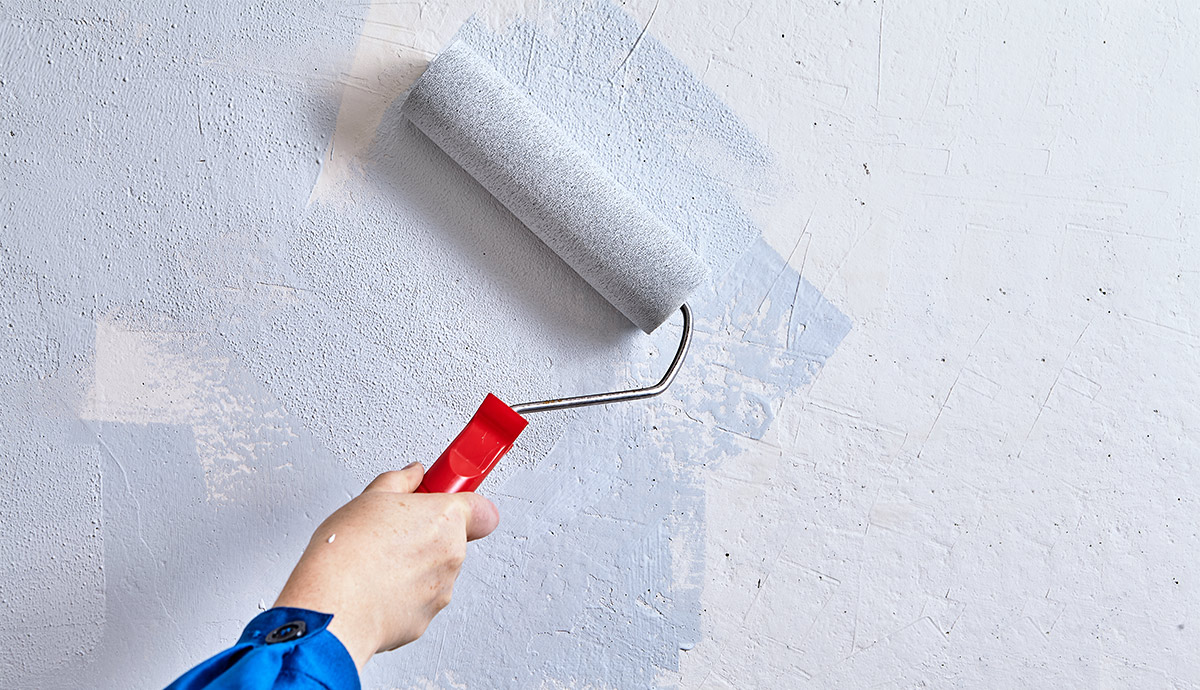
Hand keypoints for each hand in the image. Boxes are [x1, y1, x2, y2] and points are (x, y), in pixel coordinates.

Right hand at [273, 462, 498, 667]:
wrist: (333, 609)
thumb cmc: (347, 555)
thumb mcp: (370, 498)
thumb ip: (400, 481)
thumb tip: (412, 475)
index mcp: (445, 519)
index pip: (483, 510)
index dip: (464, 504)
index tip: (447, 499)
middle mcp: (452, 555)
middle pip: (453, 539)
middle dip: (428, 534)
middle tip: (394, 531)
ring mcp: (442, 589)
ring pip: (435, 570)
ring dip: (414, 565)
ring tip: (377, 562)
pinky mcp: (426, 619)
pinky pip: (419, 599)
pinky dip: (402, 594)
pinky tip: (375, 587)